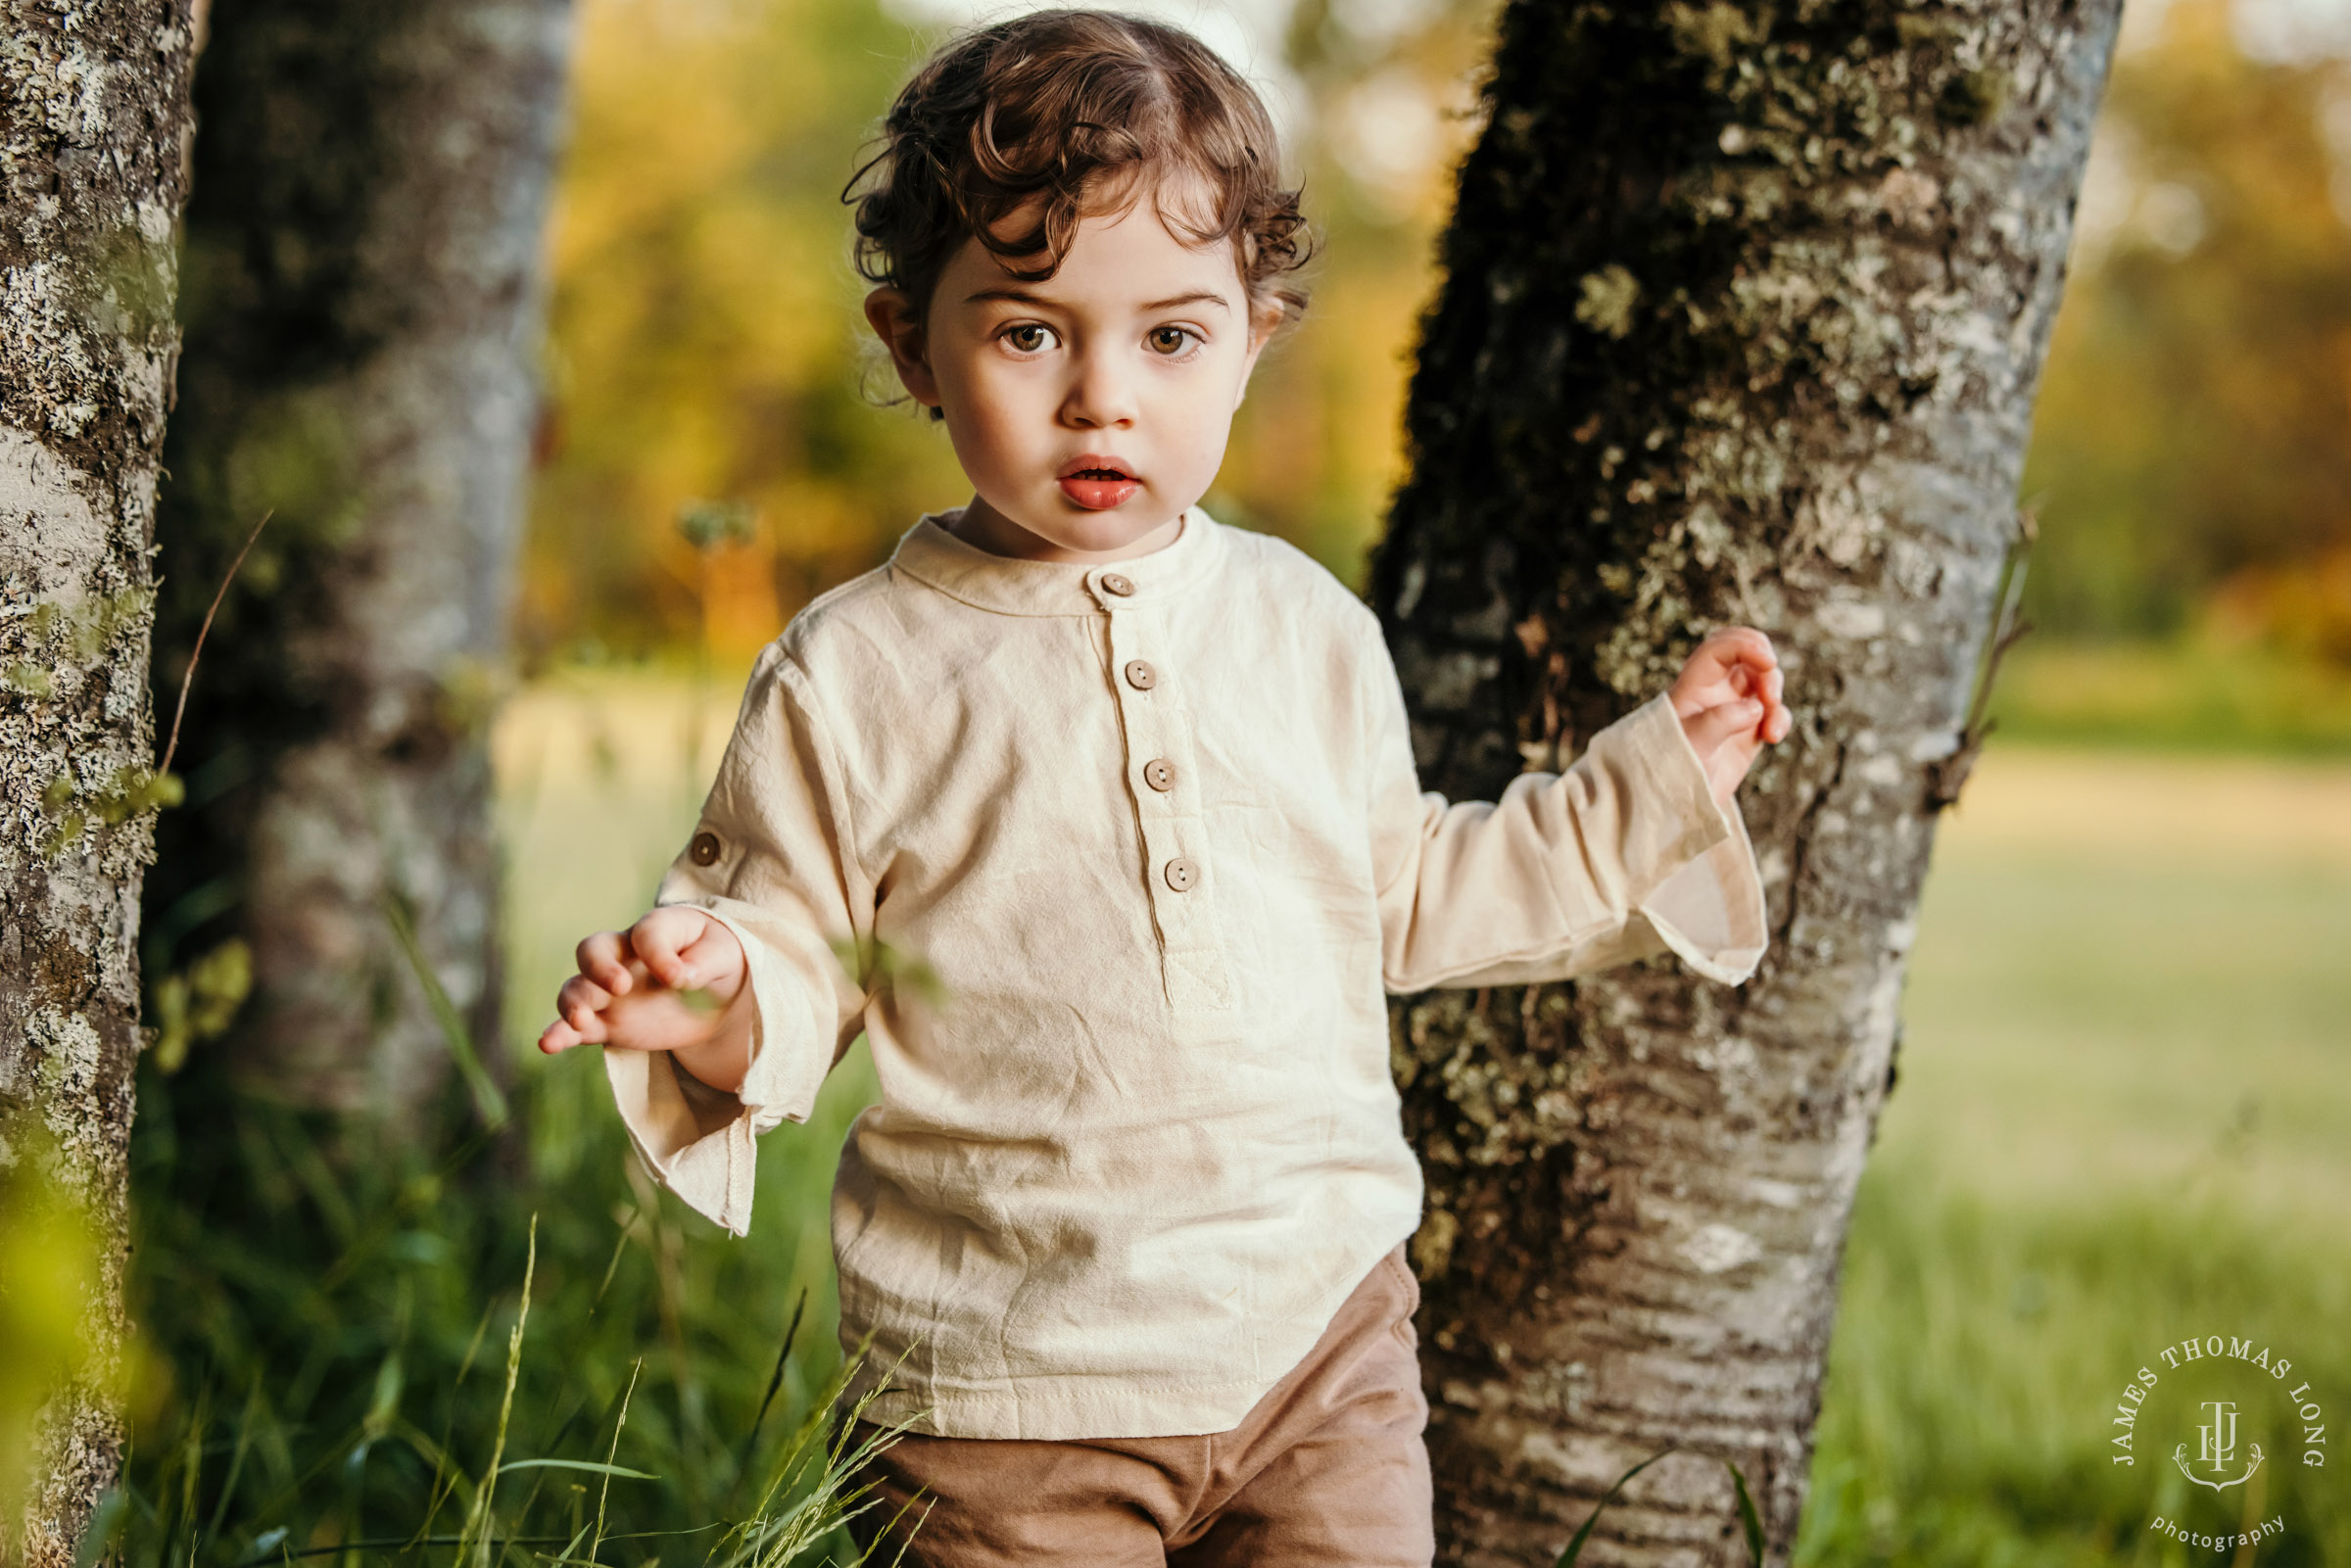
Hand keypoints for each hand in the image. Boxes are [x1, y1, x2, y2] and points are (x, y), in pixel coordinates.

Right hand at [538, 906, 753, 1092]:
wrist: (716, 995)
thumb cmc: (719, 960)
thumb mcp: (725, 954)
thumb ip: (705, 961)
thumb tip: (681, 976)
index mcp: (656, 930)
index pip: (647, 934)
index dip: (659, 955)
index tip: (679, 979)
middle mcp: (624, 956)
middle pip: (593, 950)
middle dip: (599, 967)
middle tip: (621, 987)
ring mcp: (611, 992)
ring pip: (577, 989)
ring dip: (573, 1003)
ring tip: (581, 1020)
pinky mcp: (607, 1022)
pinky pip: (576, 1027)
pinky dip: (559, 1034)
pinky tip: (548, 1044)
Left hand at [1670, 626, 1789, 806]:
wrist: (1675, 807)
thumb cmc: (1672, 770)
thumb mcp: (1691, 744)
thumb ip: (1719, 721)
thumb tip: (1754, 709)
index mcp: (1693, 686)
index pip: (1720, 647)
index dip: (1745, 645)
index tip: (1767, 661)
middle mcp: (1713, 692)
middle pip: (1746, 652)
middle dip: (1765, 663)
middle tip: (1770, 691)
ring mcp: (1733, 709)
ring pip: (1764, 681)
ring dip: (1776, 694)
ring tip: (1771, 728)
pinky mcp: (1749, 730)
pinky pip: (1774, 712)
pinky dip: (1780, 720)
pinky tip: (1772, 737)